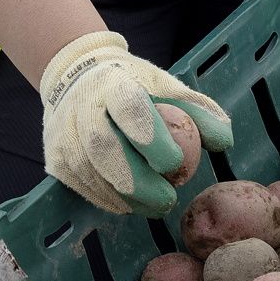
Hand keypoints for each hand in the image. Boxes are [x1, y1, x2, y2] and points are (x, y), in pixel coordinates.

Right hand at [36, 33, 233, 215]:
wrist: (77, 75)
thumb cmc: (132, 85)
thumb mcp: (165, 84)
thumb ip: (197, 110)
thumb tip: (223, 141)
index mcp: (114, 84)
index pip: (129, 108)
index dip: (152, 138)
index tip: (175, 163)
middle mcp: (82, 109)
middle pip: (105, 149)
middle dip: (139, 180)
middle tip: (168, 198)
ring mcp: (65, 136)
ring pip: (93, 175)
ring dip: (128, 197)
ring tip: (155, 204)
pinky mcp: (56, 160)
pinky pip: (84, 189)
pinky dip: (110, 200)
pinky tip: (131, 202)